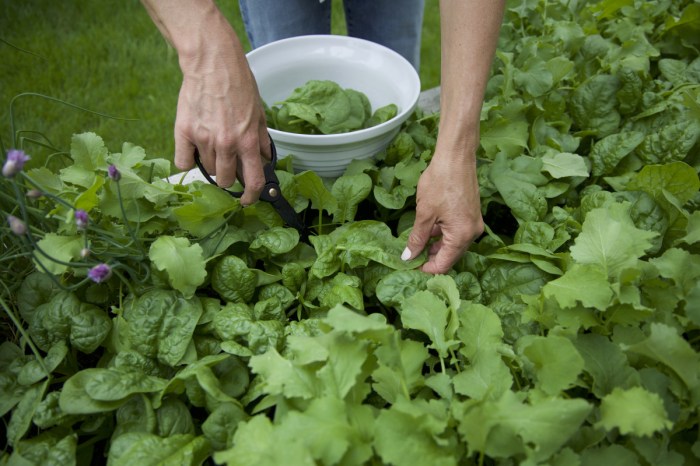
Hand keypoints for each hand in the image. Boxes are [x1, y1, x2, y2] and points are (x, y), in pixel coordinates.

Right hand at [140, 0, 270, 205]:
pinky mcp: (184, 132)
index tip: (247, 200)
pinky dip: (188, 159)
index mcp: (248, 141)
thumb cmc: (237, 84)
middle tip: (227, 162)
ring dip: (210, 163)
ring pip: (206, 170)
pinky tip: (194, 148)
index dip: (252, 196)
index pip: (254, 181)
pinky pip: (184, 162)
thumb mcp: (258, 112)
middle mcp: (226, 144)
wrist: (212, 63)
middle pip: (226, 180)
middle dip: (228, 176)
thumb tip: (265, 158)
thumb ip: (261, 139)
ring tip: (212, 144)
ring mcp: (204, 139)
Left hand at [402, 151, 483, 273]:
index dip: (425, 269)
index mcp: (462, 236)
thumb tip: (408, 256)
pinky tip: (428, 231)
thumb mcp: (424, 213)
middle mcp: (472, 233)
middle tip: (410, 257)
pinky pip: (457, 233)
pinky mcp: (471, 215)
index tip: (410, 267)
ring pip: (453, 245)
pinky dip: (443, 236)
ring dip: (436, 247)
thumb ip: (417, 238)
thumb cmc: (440, 182)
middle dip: (430, 259)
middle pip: (450, 257)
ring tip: (416, 244)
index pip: (443, 264)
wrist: (456, 157)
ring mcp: (474, 224)